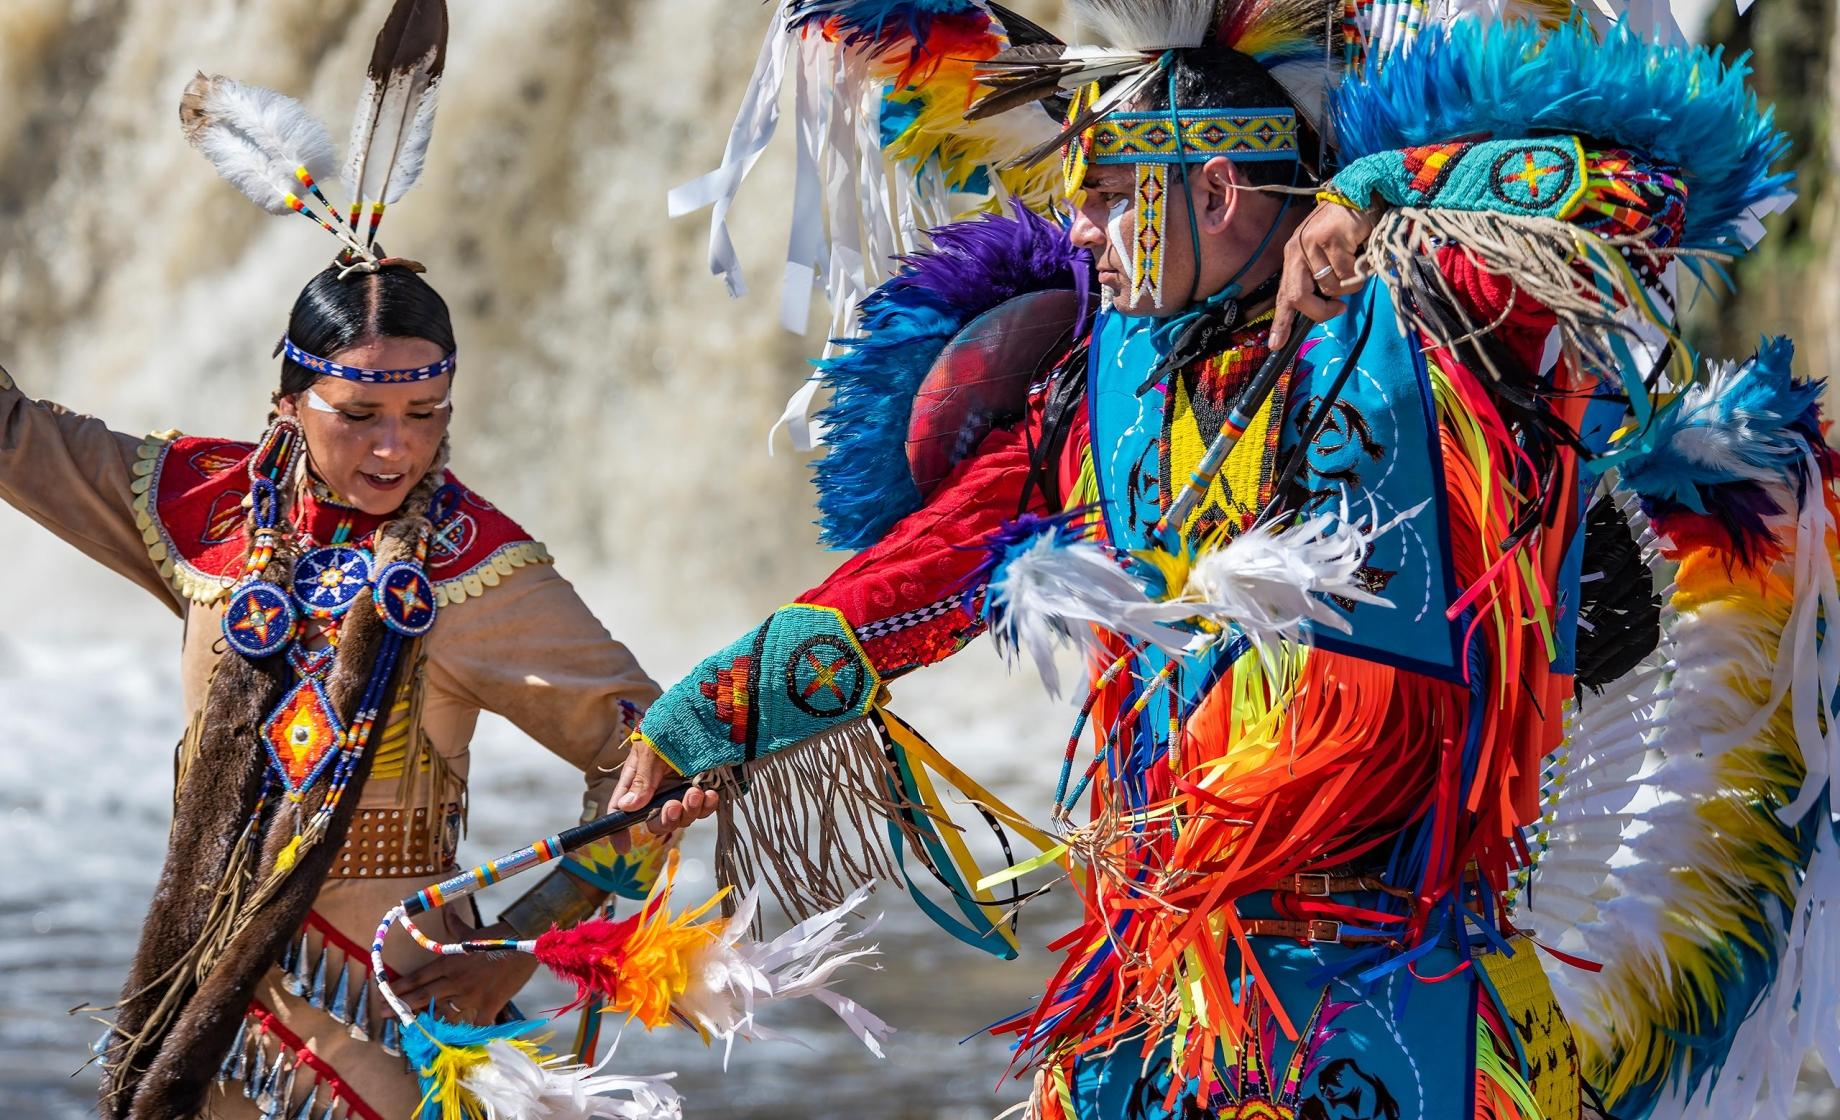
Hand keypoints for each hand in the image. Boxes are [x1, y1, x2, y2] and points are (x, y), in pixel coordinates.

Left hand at [390, 922, 538, 1025]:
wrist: (524, 942)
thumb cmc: (498, 935)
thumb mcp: (471, 931)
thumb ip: (455, 924)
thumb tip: (446, 909)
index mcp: (448, 962)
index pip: (418, 976)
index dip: (400, 986)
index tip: (384, 994)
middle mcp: (454, 980)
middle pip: (423, 995)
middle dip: (401, 1005)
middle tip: (383, 1013)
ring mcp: (470, 994)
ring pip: (444, 1013)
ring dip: (433, 1021)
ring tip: (421, 1030)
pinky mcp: (487, 1004)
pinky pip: (475, 1023)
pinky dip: (472, 1031)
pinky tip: (465, 1040)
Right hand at [608, 734, 720, 850]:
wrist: (709, 712)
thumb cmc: (672, 724)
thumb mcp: (651, 748)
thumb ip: (642, 778)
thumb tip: (627, 808)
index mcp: (637, 778)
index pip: (622, 809)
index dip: (619, 830)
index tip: (623, 848)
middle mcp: (657, 789)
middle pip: (654, 821)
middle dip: (664, 820)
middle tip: (673, 806)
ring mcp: (681, 790)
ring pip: (680, 818)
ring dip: (687, 811)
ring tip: (695, 793)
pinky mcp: (703, 790)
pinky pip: (702, 809)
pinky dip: (705, 806)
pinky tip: (710, 795)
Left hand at [1271, 201, 1379, 347]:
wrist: (1359, 195)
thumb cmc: (1344, 229)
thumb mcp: (1323, 254)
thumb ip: (1317, 279)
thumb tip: (1323, 308)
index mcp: (1293, 258)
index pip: (1284, 294)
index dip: (1280, 322)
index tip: (1275, 345)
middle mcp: (1296, 251)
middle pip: (1298, 297)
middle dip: (1319, 310)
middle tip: (1339, 309)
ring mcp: (1312, 244)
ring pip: (1329, 288)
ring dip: (1349, 286)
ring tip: (1356, 266)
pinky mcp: (1331, 239)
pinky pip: (1346, 274)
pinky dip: (1359, 272)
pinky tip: (1362, 256)